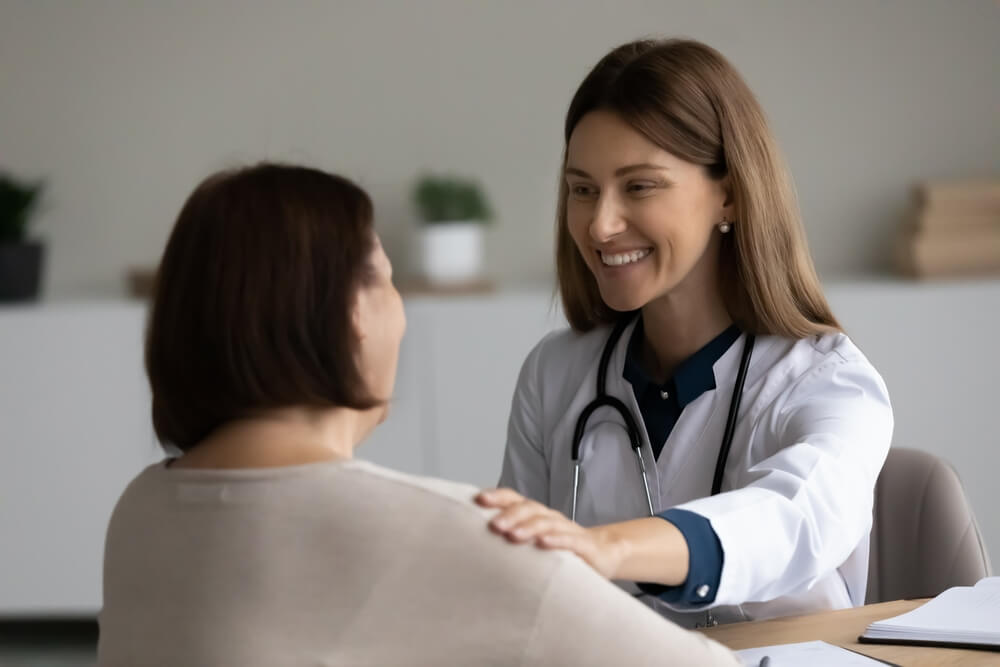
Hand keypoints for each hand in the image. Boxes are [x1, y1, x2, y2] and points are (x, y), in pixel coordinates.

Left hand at [475, 487, 626, 579]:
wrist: (602, 553)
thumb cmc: (561, 548)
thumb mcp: (533, 541)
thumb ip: (511, 537)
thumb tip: (473, 541)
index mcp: (536, 515)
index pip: (515, 499)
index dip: (498, 496)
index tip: (478, 499)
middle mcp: (550, 518)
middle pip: (529, 509)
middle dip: (510, 515)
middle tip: (493, 525)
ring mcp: (566, 530)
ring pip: (547, 523)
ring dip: (528, 527)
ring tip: (512, 536)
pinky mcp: (583, 545)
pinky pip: (569, 541)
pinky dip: (555, 541)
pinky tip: (543, 544)